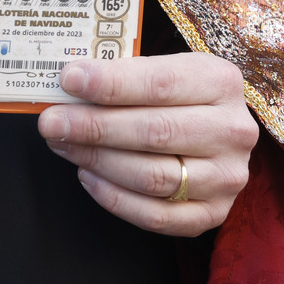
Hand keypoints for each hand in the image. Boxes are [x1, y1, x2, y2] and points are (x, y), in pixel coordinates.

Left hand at [37, 52, 257, 235]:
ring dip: (98, 161)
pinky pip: (157, 216)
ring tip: (63, 145)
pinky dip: (115, 198)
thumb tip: (68, 84)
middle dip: (94, 127)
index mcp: (219, 81)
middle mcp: (232, 131)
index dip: (110, 84)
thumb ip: (123, 74)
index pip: (158, 83)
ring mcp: (227, 177)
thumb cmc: (178, 93)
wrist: (218, 128)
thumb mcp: (163, 67)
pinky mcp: (215, 213)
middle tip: (51, 122)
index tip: (68, 80)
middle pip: (154, 132)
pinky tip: (87, 175)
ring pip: (153, 177)